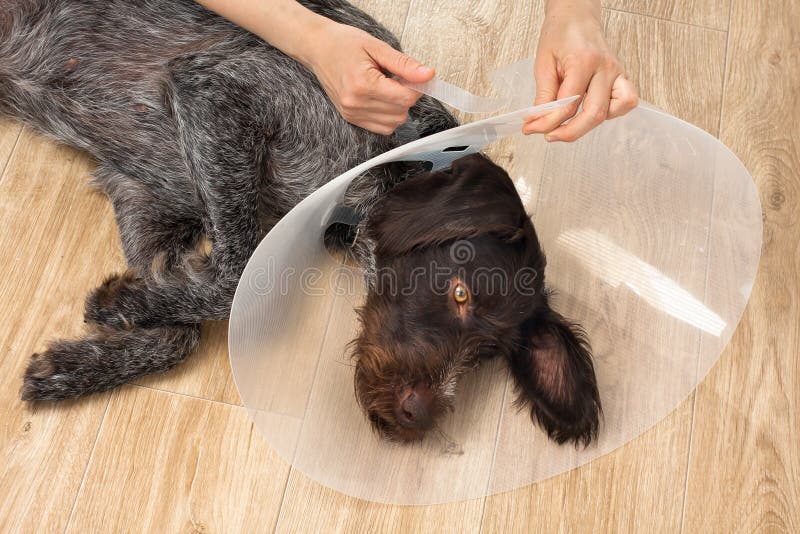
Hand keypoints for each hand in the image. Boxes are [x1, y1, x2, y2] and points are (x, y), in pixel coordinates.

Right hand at [302, 21, 434, 134]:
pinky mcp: (351, 119)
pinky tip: (382, 98)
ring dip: (399, 107)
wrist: (317, 48)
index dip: (418, 87)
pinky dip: (389, 115)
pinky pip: (382, 127)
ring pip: (393, 123)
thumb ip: (404, 64)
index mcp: (362, 84)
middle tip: (399, 77)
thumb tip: (428, 75)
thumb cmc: (344, 43)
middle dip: (407, 96)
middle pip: (401, 112)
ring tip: (388, 86)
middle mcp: (356, 104)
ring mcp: (352, 114)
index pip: (405, 97)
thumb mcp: (377, 47)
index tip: (417, 76)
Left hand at [523, 1, 637, 140]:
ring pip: (612, 112)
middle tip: (549, 136)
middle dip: (569, 132)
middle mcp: (605, 68)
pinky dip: (610, 114)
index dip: (548, 121)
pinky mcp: (622, 77)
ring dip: (589, 125)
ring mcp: (617, 73)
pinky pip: (625, 103)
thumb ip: (543, 94)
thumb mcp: (543, 62)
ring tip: (570, 124)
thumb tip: (537, 122)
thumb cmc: (560, 35)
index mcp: (584, 61)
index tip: (531, 128)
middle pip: (593, 113)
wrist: (577, 17)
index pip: (568, 103)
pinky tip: (591, 111)